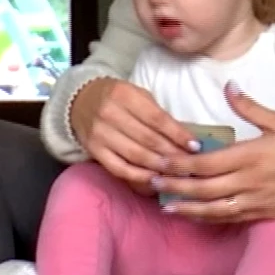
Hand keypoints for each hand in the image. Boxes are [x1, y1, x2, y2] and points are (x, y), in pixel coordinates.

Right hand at [70, 78, 197, 186]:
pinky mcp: (94, 151)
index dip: (177, 134)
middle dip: (172, 154)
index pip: (157, 119)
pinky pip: (120, 168)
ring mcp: (100, 134)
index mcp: (124, 95)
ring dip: (160, 167)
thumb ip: (158, 115)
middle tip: (191, 165)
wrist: (80, 102)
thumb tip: (186, 139)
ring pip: (136, 156)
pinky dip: (139, 176)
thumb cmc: (117, 98)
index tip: (195, 146)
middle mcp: (109, 114)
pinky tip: (155, 179)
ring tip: (177, 174)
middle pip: (148, 139)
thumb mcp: (137, 96)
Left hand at [151, 88, 274, 222]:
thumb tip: (228, 87)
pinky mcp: (263, 214)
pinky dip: (210, 219)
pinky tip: (196, 217)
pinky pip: (231, 219)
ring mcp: (256, 201)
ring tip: (166, 206)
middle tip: (152, 182)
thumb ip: (250, 107)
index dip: (180, 163)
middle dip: (176, 186)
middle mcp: (249, 181)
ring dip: (188, 208)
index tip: (160, 160)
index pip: (206, 162)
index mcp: (251, 155)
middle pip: (204, 188)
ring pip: (214, 209)